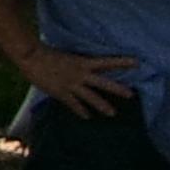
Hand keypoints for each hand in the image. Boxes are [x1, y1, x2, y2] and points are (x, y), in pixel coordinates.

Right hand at [21, 45, 137, 119]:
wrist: (31, 57)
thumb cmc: (46, 53)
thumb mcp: (68, 56)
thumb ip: (77, 64)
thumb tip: (85, 66)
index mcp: (83, 62)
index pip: (108, 61)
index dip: (123, 62)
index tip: (138, 63)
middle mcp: (81, 74)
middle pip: (104, 83)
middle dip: (118, 89)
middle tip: (132, 95)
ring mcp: (71, 84)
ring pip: (91, 97)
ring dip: (102, 106)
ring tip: (113, 113)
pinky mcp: (60, 92)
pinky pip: (73, 104)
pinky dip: (80, 111)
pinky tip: (87, 117)